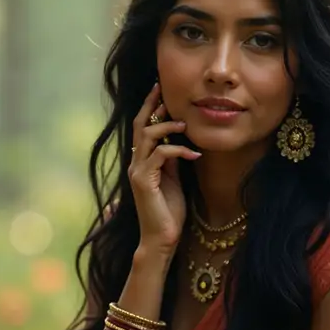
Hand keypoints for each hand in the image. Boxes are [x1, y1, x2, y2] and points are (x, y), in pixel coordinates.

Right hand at [128, 82, 200, 253]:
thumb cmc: (169, 212)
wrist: (161, 239)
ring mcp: (137, 172)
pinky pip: (160, 155)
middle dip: (152, 105)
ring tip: (185, 124)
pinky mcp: (144, 182)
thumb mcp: (173, 179)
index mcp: (141, 162)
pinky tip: (194, 154)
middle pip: (139, 125)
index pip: (142, 128)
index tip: (161, 91)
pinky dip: (178, 150)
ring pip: (146, 136)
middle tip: (163, 89)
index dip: (150, 108)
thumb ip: (171, 160)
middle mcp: (135, 164)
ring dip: (167, 126)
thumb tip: (178, 140)